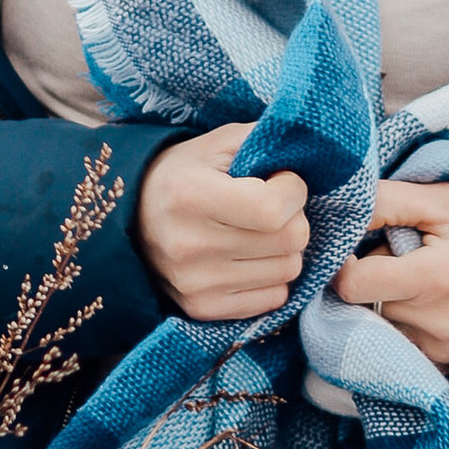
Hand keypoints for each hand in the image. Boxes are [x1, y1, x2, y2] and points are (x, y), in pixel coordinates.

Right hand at [134, 123, 309, 321]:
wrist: (133, 214)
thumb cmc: (186, 172)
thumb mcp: (219, 142)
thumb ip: (264, 139)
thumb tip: (314, 152)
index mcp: (190, 195)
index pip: (272, 208)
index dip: (293, 191)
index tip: (282, 180)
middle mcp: (189, 245)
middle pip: (289, 241)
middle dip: (294, 217)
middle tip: (272, 206)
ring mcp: (195, 284)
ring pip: (288, 271)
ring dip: (285, 249)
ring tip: (258, 231)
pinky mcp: (202, 308)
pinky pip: (274, 299)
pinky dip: (272, 276)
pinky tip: (250, 257)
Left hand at [330, 180, 448, 372]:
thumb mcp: (443, 201)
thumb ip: (385, 202)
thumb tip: (337, 214)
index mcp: (435, 280)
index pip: (354, 285)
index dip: (347, 264)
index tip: (360, 250)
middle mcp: (438, 326)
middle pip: (366, 306)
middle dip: (375, 280)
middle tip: (405, 259)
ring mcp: (443, 353)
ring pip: (380, 327)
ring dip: (388, 305)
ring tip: (422, 284)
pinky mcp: (446, 368)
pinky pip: (400, 347)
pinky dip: (404, 326)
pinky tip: (430, 307)